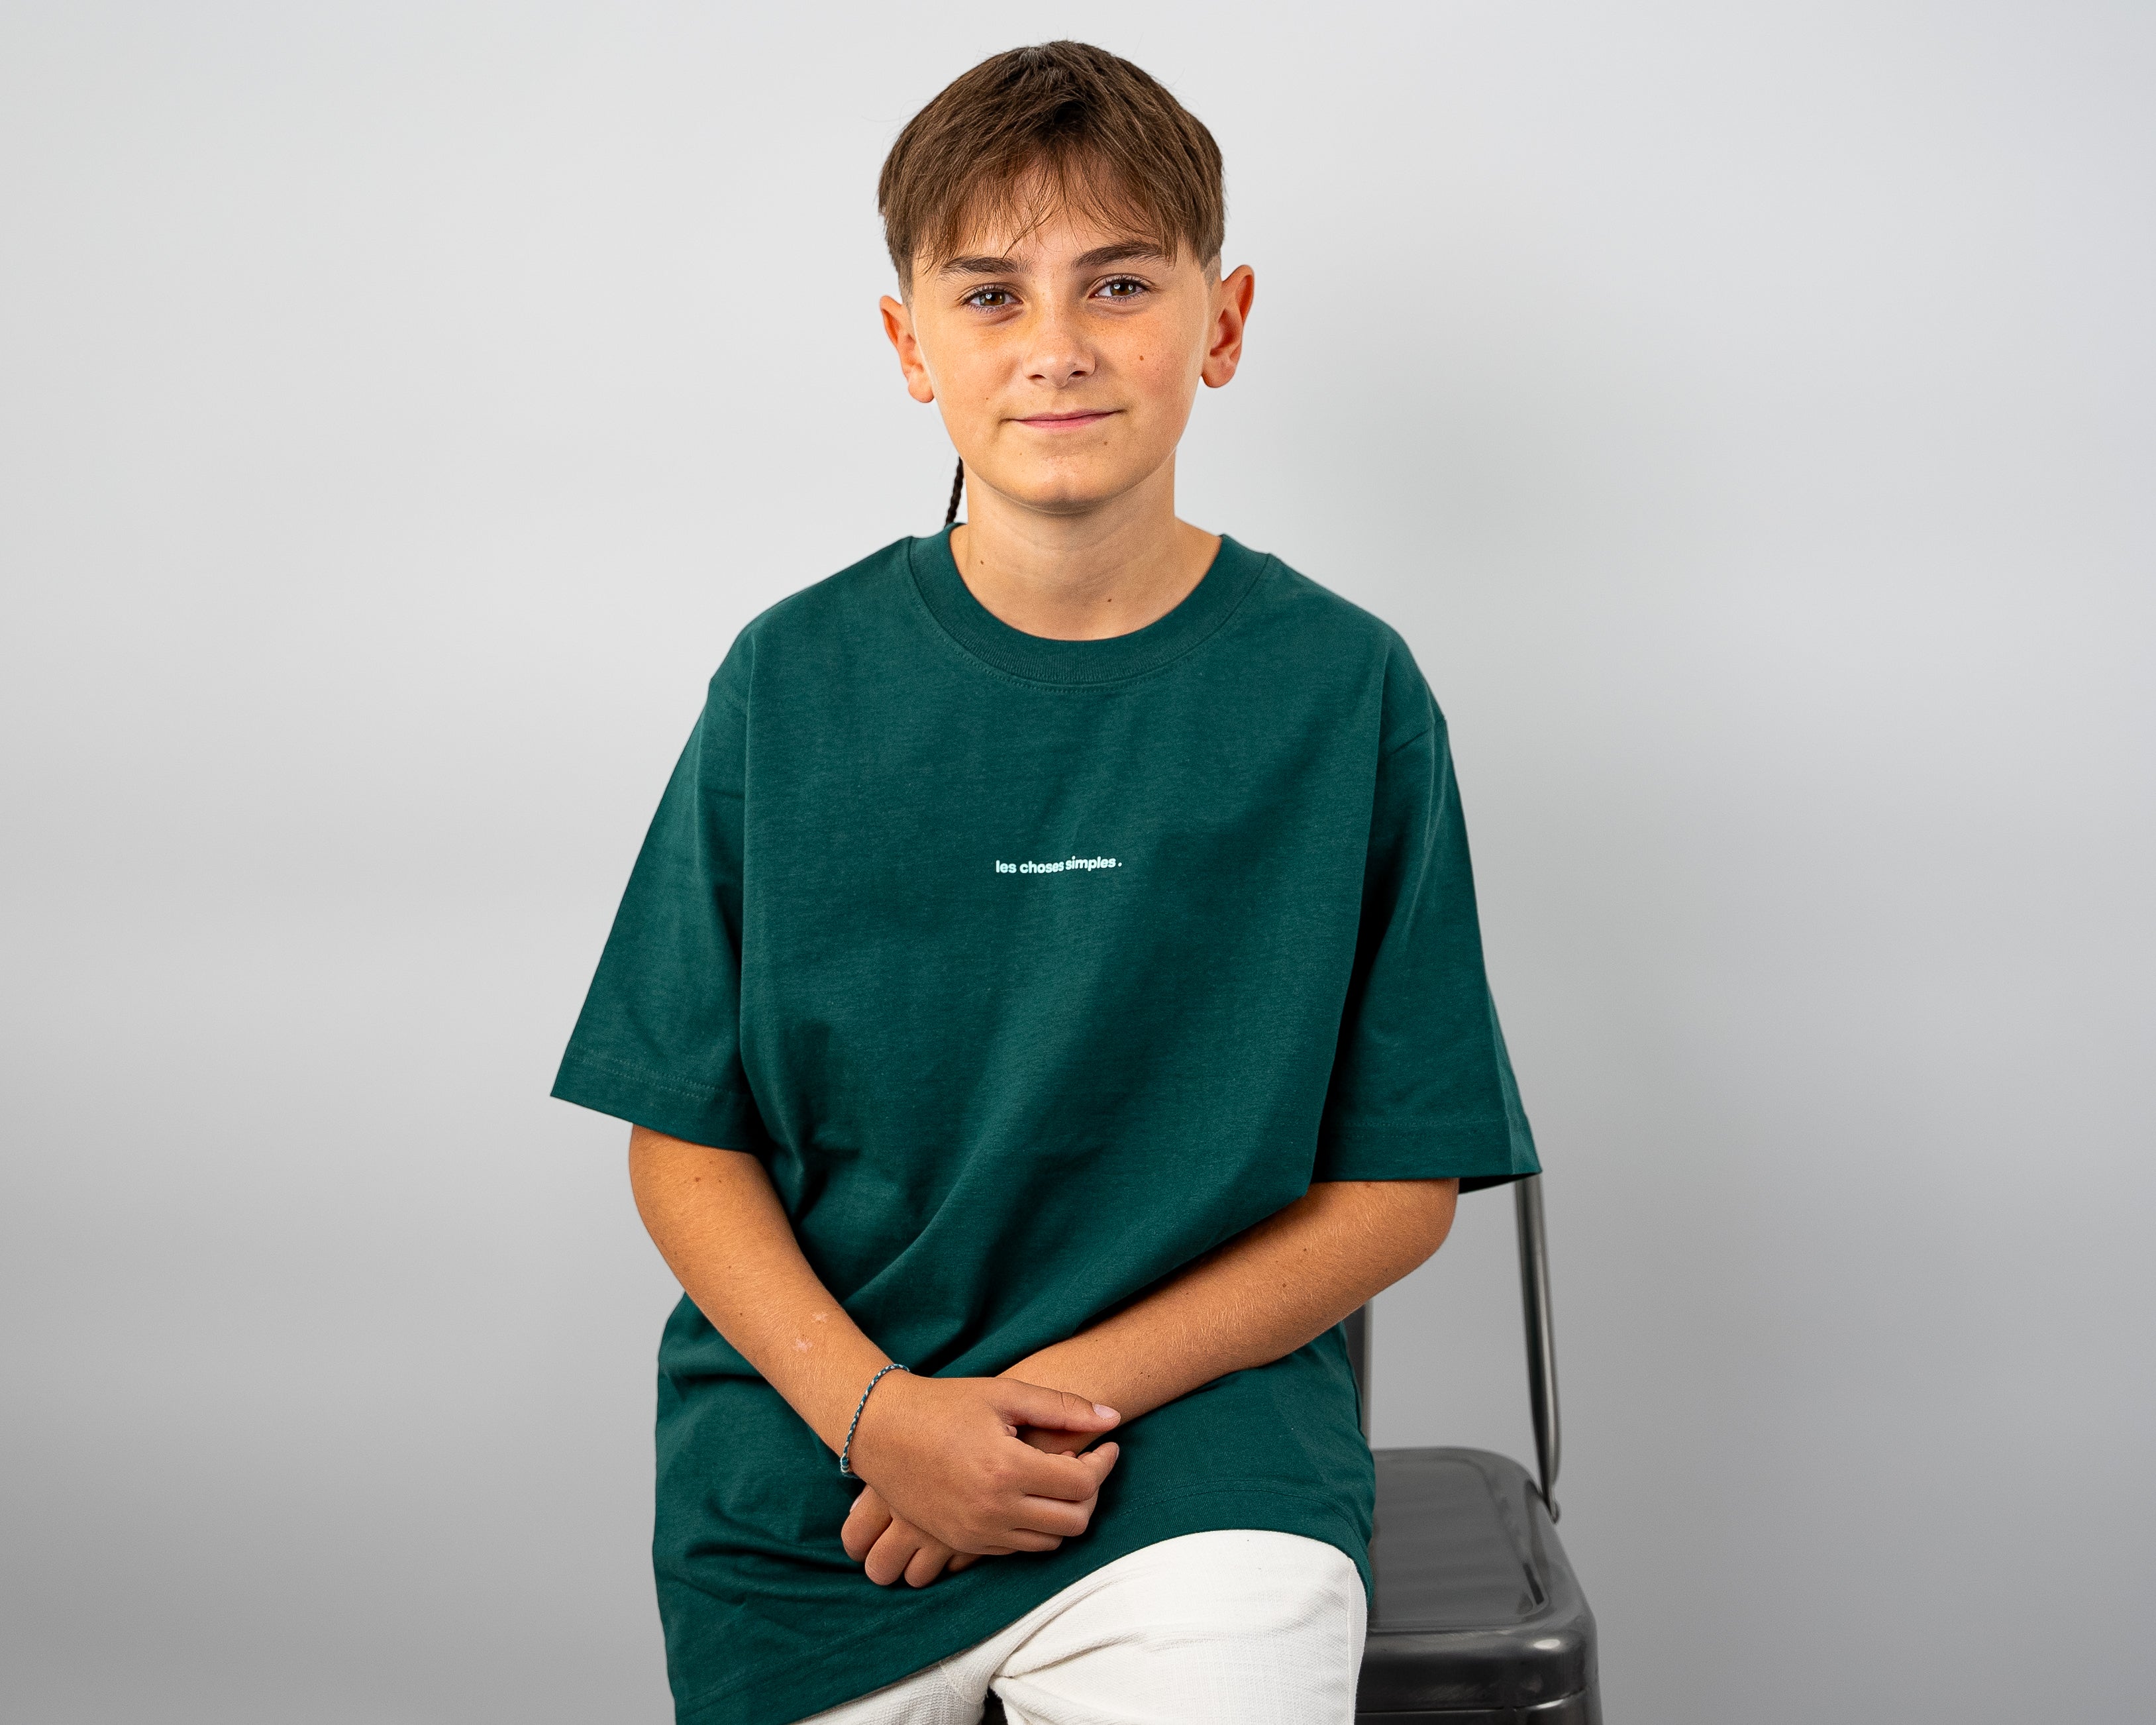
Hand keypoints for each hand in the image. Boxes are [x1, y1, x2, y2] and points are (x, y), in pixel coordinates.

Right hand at [839, 1375, 1119, 1584]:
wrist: (881, 1431)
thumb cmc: (944, 1405)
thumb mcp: (1004, 1394)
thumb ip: (1062, 1407)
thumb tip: (1112, 1419)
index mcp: (1007, 1468)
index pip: (1083, 1484)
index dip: (1104, 1464)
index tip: (1108, 1445)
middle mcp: (994, 1509)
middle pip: (1075, 1521)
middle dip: (1090, 1493)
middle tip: (1085, 1465)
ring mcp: (977, 1532)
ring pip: (1050, 1541)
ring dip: (1064, 1513)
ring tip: (1057, 1480)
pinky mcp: (962, 1543)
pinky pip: (1018, 1549)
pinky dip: (1034, 1527)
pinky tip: (1027, 1494)